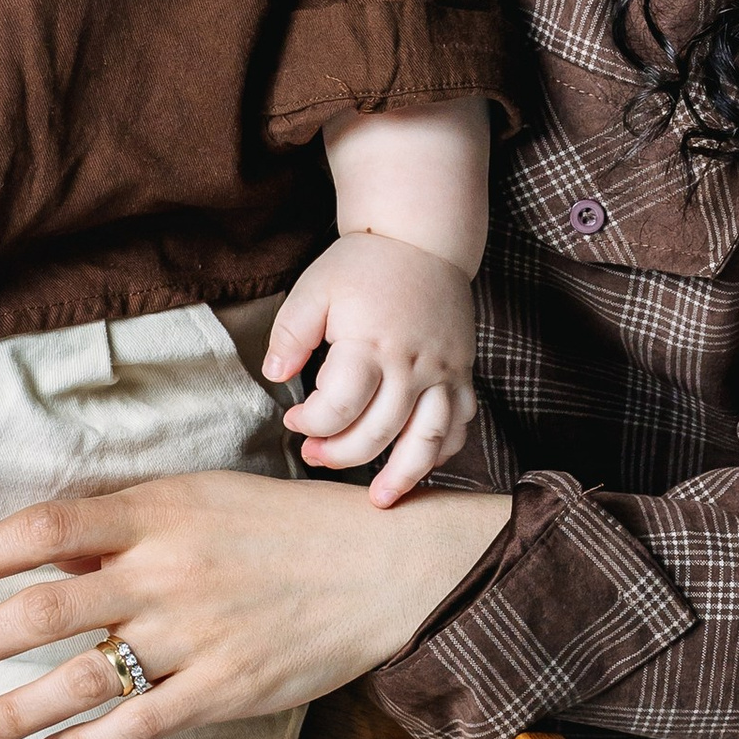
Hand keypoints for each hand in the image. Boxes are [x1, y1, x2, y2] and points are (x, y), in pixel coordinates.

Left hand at [0, 468, 513, 738]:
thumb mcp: (197, 498)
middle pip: (47, 609)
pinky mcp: (227, 687)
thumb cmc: (278, 525)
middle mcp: (168, 571)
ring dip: (13, 709)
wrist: (382, 565)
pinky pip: (142, 724)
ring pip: (84, 677)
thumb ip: (121, 524)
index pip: (45, 530)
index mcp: (156, 512)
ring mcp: (197, 634)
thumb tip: (40, 555)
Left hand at [262, 229, 476, 505]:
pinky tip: (420, 465)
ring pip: (430, 441)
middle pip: (379, 433)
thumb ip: (291, 333)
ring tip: (379, 499)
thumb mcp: (314, 288)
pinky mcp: (464, 374)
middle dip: (341, 454)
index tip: (295, 420)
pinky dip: (442, 452)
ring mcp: (445, 373)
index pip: (340, 407)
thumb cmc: (364, 265)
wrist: (423, 239)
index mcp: (371, 344)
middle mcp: (413, 365)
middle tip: (314, 457)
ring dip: (404, 476)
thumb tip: (275, 375)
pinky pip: (460, 425)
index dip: (311, 424)